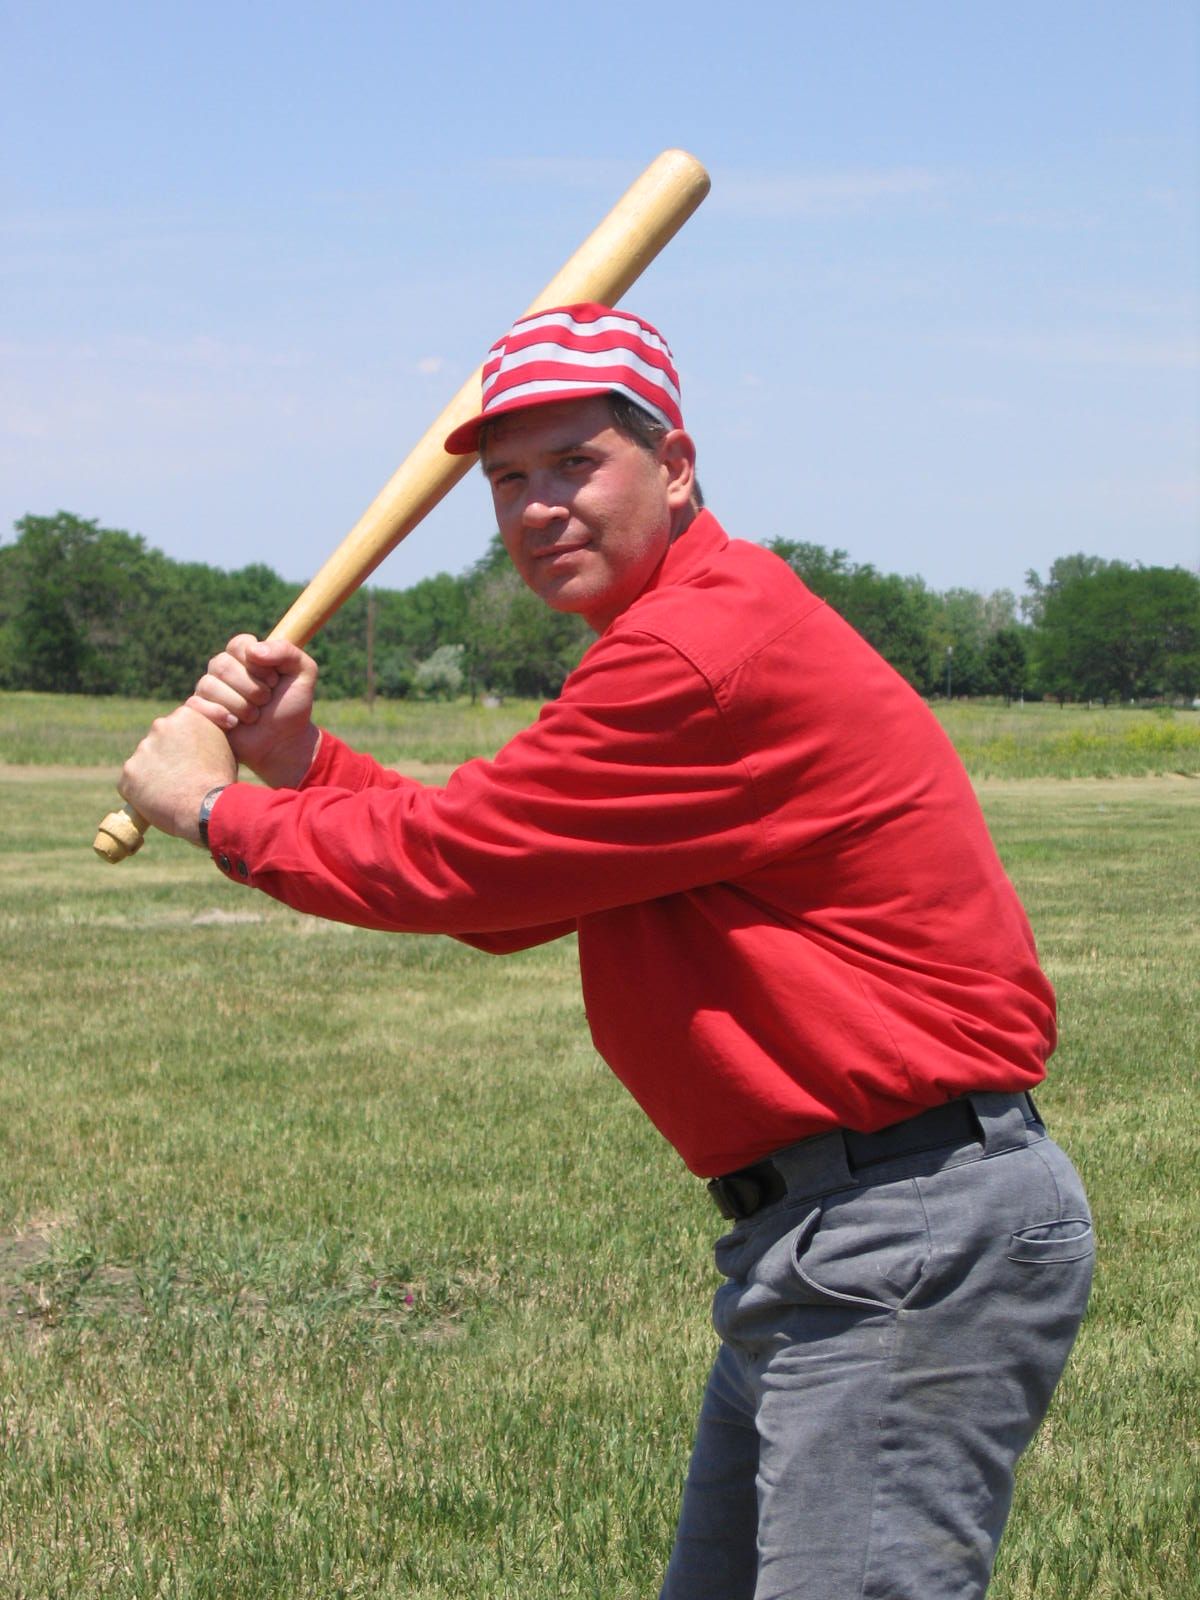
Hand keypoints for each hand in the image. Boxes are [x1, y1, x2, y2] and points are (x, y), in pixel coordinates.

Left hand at [119, 706, 236, 843]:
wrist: (207, 809)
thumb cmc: (220, 780)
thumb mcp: (224, 745)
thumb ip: (207, 732)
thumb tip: (199, 734)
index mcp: (185, 716)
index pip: (179, 727)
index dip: (187, 746)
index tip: (196, 762)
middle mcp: (159, 726)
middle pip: (160, 741)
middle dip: (169, 757)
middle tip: (184, 777)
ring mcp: (142, 749)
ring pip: (146, 761)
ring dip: (156, 774)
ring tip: (175, 792)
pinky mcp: (128, 773)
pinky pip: (133, 782)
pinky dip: (143, 791)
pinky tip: (160, 801)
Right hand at [187, 635, 319, 788]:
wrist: (284, 743)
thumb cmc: (292, 706)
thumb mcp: (303, 673)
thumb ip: (286, 651)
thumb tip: (253, 651)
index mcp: (245, 655)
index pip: (239, 644)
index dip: (258, 664)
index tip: (274, 681)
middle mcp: (224, 669)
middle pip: (222, 665)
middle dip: (252, 688)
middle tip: (266, 701)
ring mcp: (210, 690)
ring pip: (209, 685)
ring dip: (240, 705)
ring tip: (254, 716)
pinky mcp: (201, 711)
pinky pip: (195, 704)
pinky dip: (218, 714)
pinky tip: (234, 724)